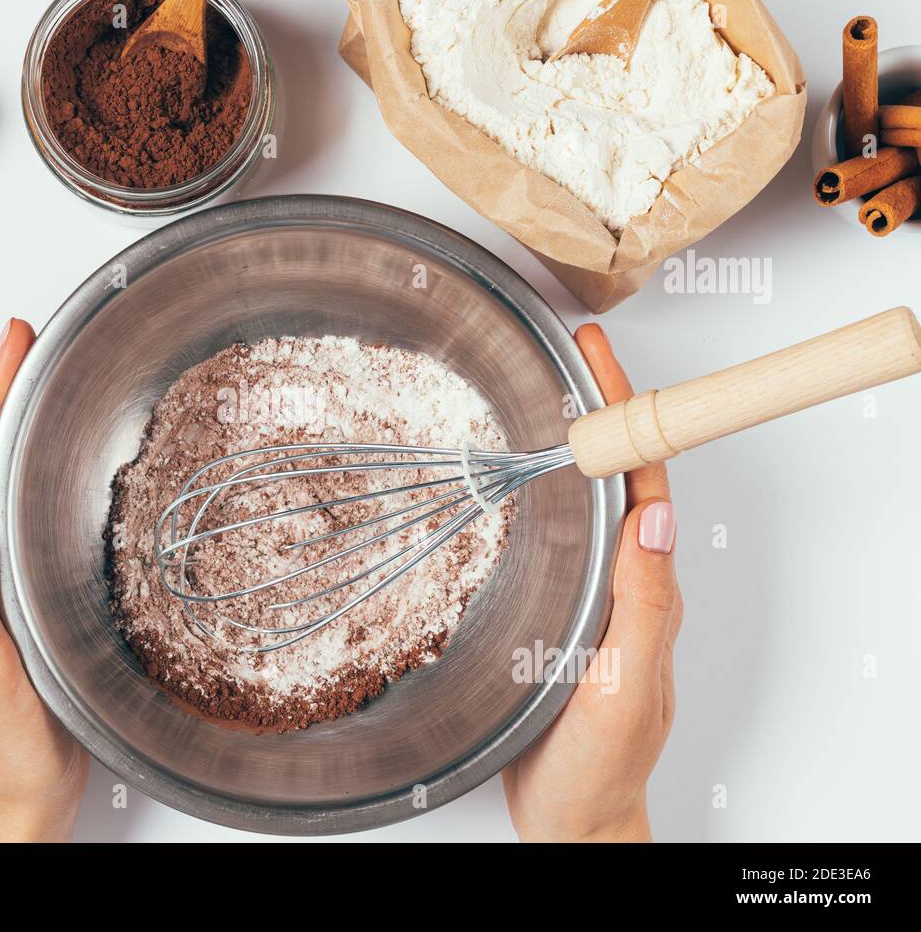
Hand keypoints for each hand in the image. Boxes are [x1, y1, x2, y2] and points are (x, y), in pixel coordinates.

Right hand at [502, 324, 682, 841]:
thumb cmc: (600, 767)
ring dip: (570, 442)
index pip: (643, 481)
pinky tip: (515, 481)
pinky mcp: (556, 612)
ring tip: (542, 394)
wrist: (571, 818)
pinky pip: (556, 538)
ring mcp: (590, 595)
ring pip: (584, 502)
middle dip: (599, 406)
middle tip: (570, 354)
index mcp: (647, 588)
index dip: (626, 413)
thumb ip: (645, 610)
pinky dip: (541, 493)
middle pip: (617, 476)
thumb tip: (659, 518)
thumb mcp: (624, 690)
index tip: (598, 359)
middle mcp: (623, 581)